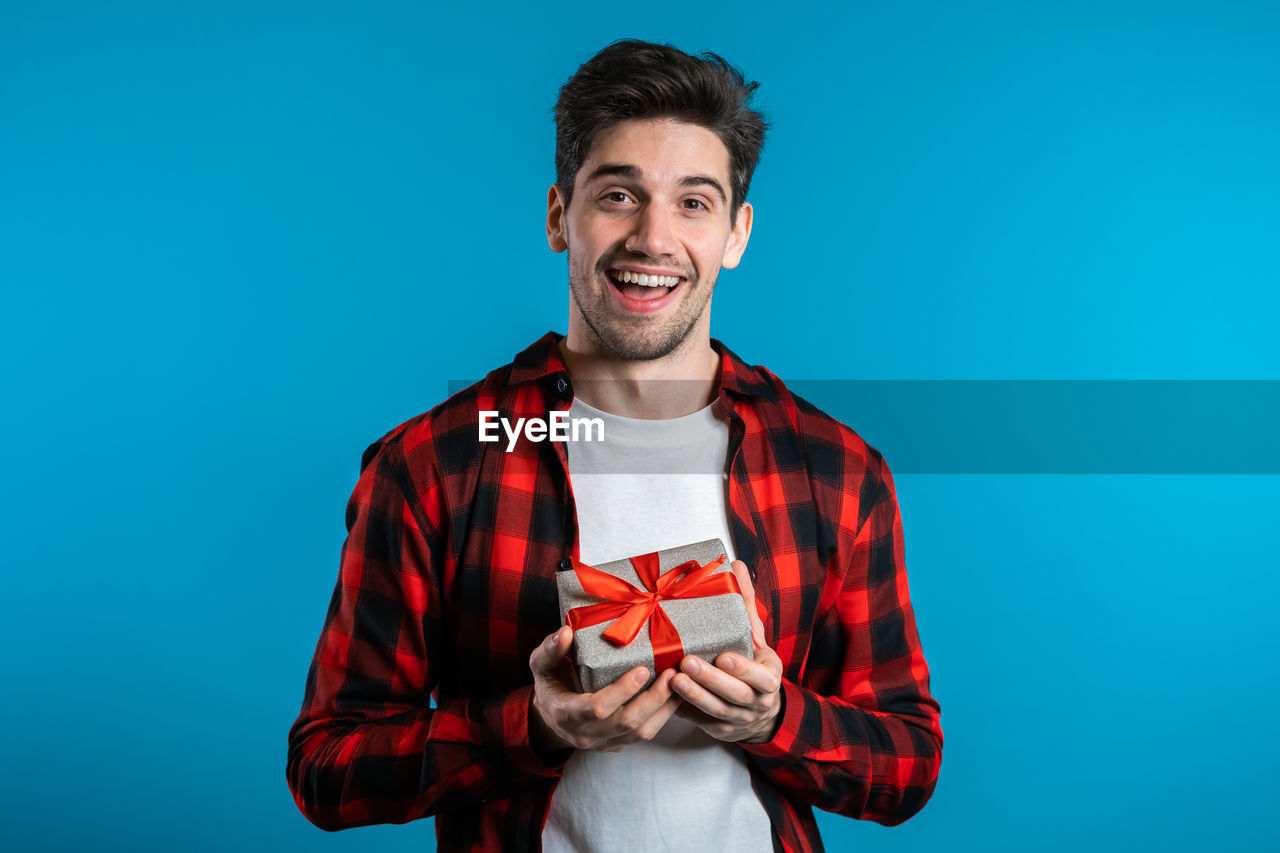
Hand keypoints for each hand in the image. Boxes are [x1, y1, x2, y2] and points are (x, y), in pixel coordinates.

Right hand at [528, 626, 681, 752]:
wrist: (550, 717)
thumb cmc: (550, 684)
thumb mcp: (542, 665)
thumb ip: (551, 650)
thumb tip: (566, 632)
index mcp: (566, 714)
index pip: (597, 708)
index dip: (621, 692)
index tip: (643, 670)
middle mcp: (586, 734)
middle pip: (627, 722)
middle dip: (654, 699)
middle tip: (673, 673)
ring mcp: (604, 743)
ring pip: (641, 732)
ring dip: (665, 708)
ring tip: (682, 682)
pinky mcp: (618, 744)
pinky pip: (644, 734)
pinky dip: (664, 715)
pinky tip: (677, 695)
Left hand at [671, 560, 783, 743]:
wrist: (758, 710)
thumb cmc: (751, 664)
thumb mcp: (753, 635)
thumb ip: (744, 603)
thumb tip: (735, 565)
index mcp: (768, 677)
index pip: (762, 678)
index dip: (743, 670)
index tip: (723, 657)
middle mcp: (756, 701)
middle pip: (735, 695)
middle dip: (711, 680)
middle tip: (687, 662)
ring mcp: (737, 719)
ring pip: (716, 710)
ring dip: (694, 696)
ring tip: (673, 679)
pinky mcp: (718, 729)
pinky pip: (700, 721)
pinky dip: (684, 710)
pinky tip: (666, 698)